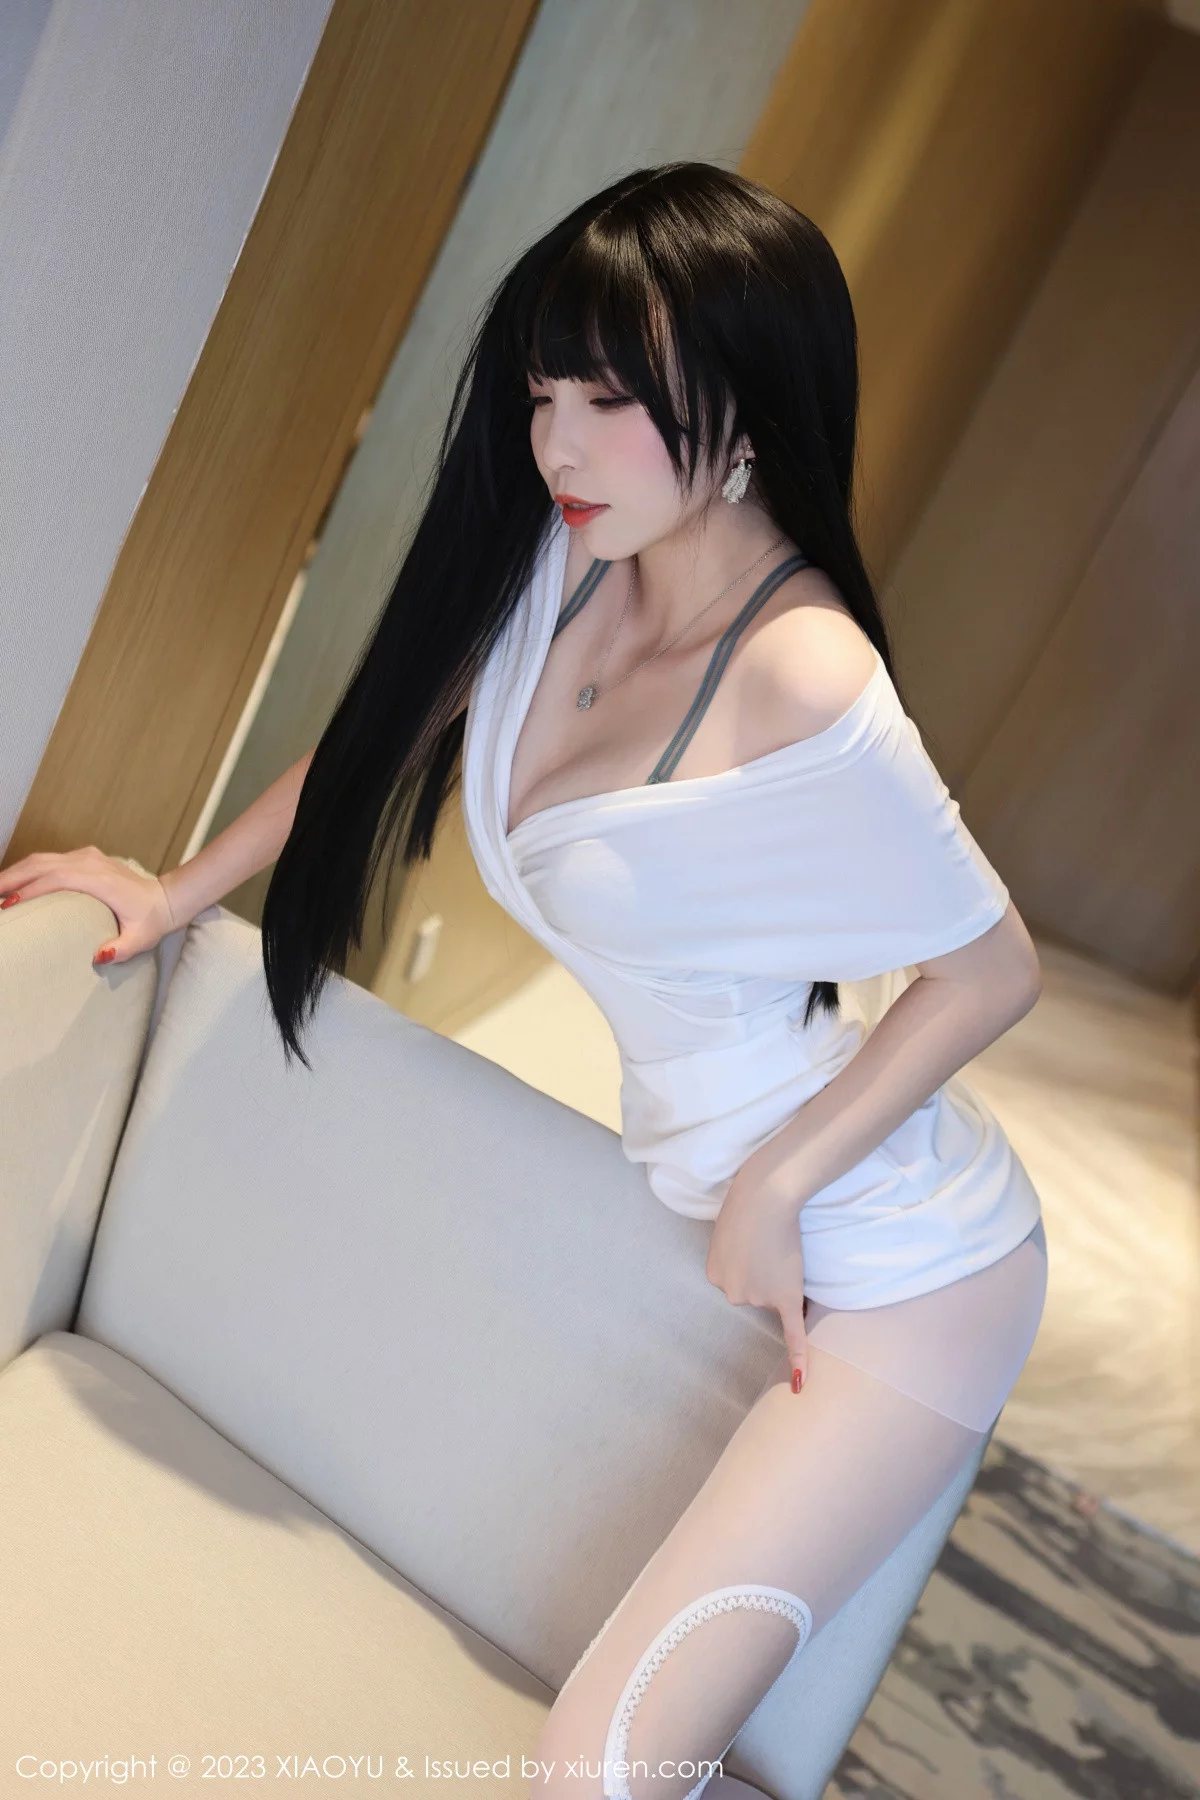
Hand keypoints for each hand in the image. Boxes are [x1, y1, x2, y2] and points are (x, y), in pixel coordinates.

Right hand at [0, 845, 179, 964]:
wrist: (164, 898)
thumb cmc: (149, 921)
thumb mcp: (140, 940)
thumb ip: (121, 949)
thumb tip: (98, 957)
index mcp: (101, 880)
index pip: (57, 879)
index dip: (31, 890)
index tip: (9, 905)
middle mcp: (90, 862)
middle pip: (41, 864)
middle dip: (11, 878)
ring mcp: (87, 857)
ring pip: (42, 858)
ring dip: (16, 872)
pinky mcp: (84, 857)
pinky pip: (49, 859)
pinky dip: (28, 869)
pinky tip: (14, 884)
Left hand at [706, 1168, 809, 1392]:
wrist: (767, 1198)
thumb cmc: (747, 1205)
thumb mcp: (727, 1231)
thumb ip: (734, 1255)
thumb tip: (752, 1267)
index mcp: (714, 1277)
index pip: (736, 1280)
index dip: (749, 1260)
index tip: (752, 1243)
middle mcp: (732, 1293)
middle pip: (754, 1291)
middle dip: (763, 1271)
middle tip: (766, 1242)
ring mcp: (757, 1298)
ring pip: (774, 1296)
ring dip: (780, 1278)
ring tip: (778, 1246)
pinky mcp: (784, 1298)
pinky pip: (791, 1333)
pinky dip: (797, 1358)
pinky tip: (800, 1384)